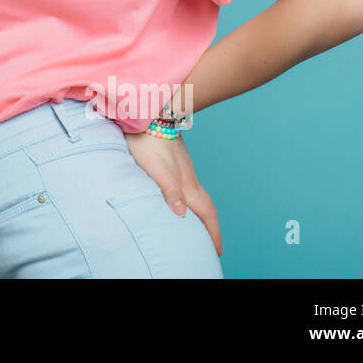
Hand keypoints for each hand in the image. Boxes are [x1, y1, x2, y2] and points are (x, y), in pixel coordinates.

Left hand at [123, 129, 222, 256]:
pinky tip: (184, 202)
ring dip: (203, 215)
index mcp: (186, 181)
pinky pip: (191, 189)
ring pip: (199, 197)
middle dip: (211, 228)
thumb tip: (181, 214)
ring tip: (200, 229)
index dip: (212, 233)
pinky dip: (193, 202)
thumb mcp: (154, 166)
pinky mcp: (177, 161)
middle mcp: (189, 176)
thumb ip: (168, 188)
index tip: (217, 250)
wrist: (149, 112)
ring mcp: (184, 168)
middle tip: (212, 246)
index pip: (205, 212)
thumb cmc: (146, 139)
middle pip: (206, 207)